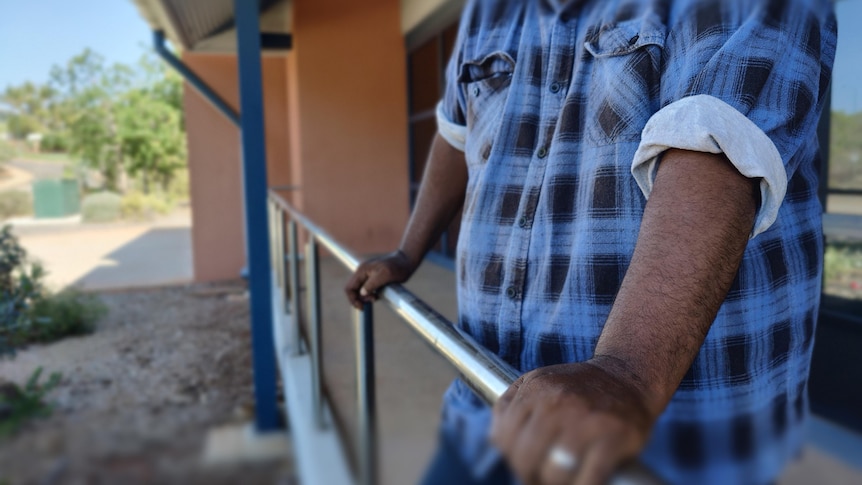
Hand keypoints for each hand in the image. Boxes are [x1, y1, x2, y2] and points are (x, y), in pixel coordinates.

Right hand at [344, 250, 416, 308]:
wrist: (407, 260)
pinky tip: (378, 295)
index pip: (350, 287)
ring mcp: (368, 275)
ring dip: (365, 297)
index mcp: (362, 270)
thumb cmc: (398, 267)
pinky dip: (370, 294)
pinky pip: (367, 289)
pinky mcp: (374, 278)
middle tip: (373, 300)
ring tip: (376, 297)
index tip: (362, 307)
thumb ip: (372, 284)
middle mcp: (362, 272)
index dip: (353, 299)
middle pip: (353, 290)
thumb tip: (362, 293)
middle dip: (360, 299)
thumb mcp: (385, 275)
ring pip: (360, 290)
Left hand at [491, 357, 655, 484]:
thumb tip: (496, 439)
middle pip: (524, 457)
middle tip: (541, 479)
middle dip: (529, 476)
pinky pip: (589, 478)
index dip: (509, 458)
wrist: (629, 375)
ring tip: (564, 479)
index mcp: (535, 389)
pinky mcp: (612, 436)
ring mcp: (584, 420)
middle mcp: (556, 402)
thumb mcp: (540, 380)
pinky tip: (584, 482)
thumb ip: (513, 403)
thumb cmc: (581, 387)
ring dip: (556, 484)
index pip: (503, 437)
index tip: (523, 463)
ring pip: (554, 472)